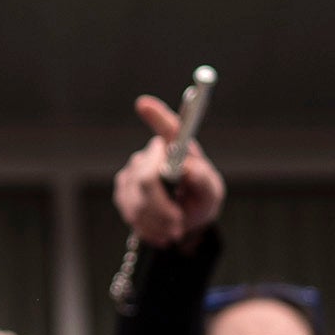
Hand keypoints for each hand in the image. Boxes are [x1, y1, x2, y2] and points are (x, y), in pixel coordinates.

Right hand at [114, 94, 223, 250]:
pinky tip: (160, 229)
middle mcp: (154, 152)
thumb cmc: (201, 198)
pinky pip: (129, 210)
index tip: (144, 104)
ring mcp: (134, 169)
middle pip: (145, 178)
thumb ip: (203, 180)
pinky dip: (146, 226)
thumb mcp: (211, 193)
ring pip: (136, 200)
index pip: (169, 128)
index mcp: (179, 147)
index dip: (156, 115)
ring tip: (174, 230)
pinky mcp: (123, 187)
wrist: (185, 219)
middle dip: (161, 207)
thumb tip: (187, 167)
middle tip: (178, 225)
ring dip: (156, 221)